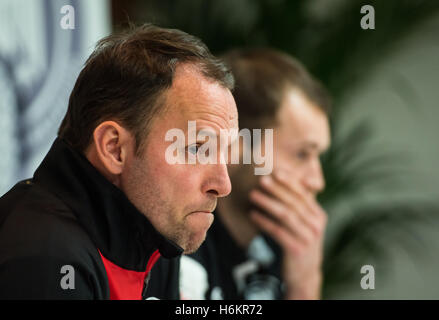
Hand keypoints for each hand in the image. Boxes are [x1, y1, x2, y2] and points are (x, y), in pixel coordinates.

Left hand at [248, 170, 326, 299]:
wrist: (304, 275)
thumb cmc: (300, 243)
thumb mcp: (304, 224)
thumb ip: (298, 206)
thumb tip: (281, 182)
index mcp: (318, 215)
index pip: (303, 194)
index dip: (289, 181)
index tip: (275, 171)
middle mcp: (316, 225)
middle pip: (294, 202)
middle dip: (277, 189)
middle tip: (262, 179)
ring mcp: (308, 238)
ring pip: (286, 215)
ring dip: (267, 203)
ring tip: (252, 195)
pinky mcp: (297, 249)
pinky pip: (278, 231)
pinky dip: (264, 221)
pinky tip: (253, 214)